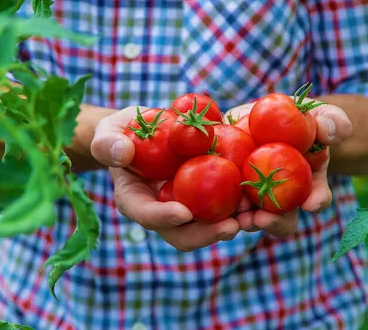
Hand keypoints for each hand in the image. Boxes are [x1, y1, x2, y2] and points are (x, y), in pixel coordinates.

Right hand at [89, 106, 239, 250]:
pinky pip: (225, 208)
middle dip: (207, 234)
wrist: (145, 133)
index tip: (183, 212)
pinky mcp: (206, 199)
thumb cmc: (122, 133)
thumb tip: (122, 152)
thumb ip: (107, 142)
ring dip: (232, 225)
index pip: (146, 215)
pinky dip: (242, 207)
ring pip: (209, 227)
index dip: (163, 217)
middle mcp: (162, 212)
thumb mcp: (108, 132)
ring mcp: (186, 208)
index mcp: (135, 200)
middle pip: (183, 234)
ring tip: (254, 216)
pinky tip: (260, 198)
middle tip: (231, 226)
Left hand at [226, 98, 352, 237]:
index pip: (317, 199)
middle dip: (273, 223)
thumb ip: (331, 120)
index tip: (311, 204)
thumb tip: (330, 131)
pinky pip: (225, 205)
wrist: (263, 118)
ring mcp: (255, 198)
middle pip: (281, 220)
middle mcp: (282, 199)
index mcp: (308, 184)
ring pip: (251, 219)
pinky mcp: (229, 190)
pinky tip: (214, 205)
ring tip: (237, 216)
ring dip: (244, 221)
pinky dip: (221, 208)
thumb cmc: (298, 118)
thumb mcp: (318, 114)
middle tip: (261, 219)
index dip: (317, 202)